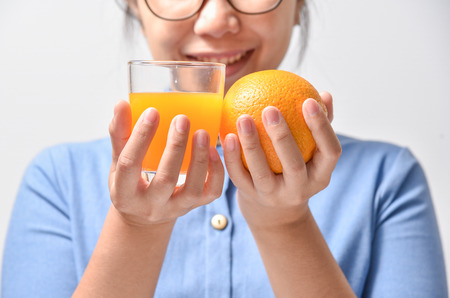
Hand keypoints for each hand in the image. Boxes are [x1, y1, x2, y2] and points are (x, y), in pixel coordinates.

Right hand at [108, 100, 223, 225]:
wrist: (143, 217)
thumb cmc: (129, 181)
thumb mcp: (118, 162)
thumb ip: (120, 134)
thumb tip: (121, 104)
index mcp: (124, 193)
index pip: (129, 165)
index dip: (140, 138)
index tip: (152, 112)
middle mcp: (150, 206)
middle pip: (165, 179)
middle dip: (176, 147)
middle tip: (182, 119)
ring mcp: (174, 209)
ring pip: (192, 189)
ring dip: (200, 159)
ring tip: (202, 133)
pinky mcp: (193, 207)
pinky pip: (211, 193)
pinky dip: (216, 172)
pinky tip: (214, 150)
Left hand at [222, 92, 340, 228]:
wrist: (275, 207)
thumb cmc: (298, 164)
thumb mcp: (313, 150)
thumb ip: (319, 123)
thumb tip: (324, 93)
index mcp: (321, 175)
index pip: (330, 151)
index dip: (322, 127)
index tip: (308, 101)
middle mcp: (300, 189)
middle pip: (294, 165)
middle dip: (282, 137)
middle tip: (270, 108)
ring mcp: (274, 196)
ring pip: (262, 173)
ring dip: (251, 144)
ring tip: (243, 118)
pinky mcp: (251, 197)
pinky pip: (239, 176)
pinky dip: (232, 156)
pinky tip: (227, 134)